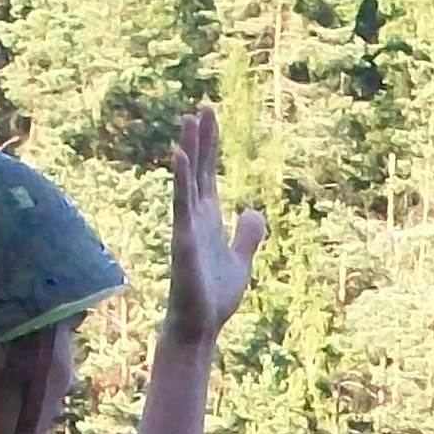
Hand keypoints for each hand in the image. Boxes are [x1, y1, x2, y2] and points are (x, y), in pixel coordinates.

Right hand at [164, 105, 266, 346]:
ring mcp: (187, 227)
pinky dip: (181, 182)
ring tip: (189, 121)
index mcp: (209, 219)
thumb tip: (253, 211)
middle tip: (203, 106)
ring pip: (188, 181)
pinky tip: (180, 158)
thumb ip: (247, 236)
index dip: (211, 146)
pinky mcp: (184, 240)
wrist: (201, 327)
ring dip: (189, 151)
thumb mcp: (240, 262)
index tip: (210, 116)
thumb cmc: (214, 297)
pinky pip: (181, 206)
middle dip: (202, 139)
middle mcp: (196, 217)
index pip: (210, 174)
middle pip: (200, 170)